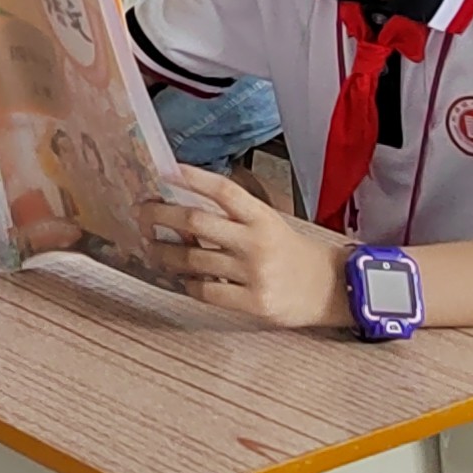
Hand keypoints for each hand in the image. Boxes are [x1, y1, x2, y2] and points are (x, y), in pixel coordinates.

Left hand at [143, 166, 353, 327]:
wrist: (331, 289)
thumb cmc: (292, 253)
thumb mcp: (270, 223)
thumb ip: (235, 216)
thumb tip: (184, 205)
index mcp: (262, 217)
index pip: (224, 191)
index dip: (193, 178)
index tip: (164, 170)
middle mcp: (257, 242)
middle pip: (197, 222)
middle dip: (161, 215)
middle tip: (140, 213)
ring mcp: (255, 273)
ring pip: (194, 260)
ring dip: (165, 253)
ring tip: (151, 248)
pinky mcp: (254, 302)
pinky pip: (207, 291)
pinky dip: (187, 285)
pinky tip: (181, 280)